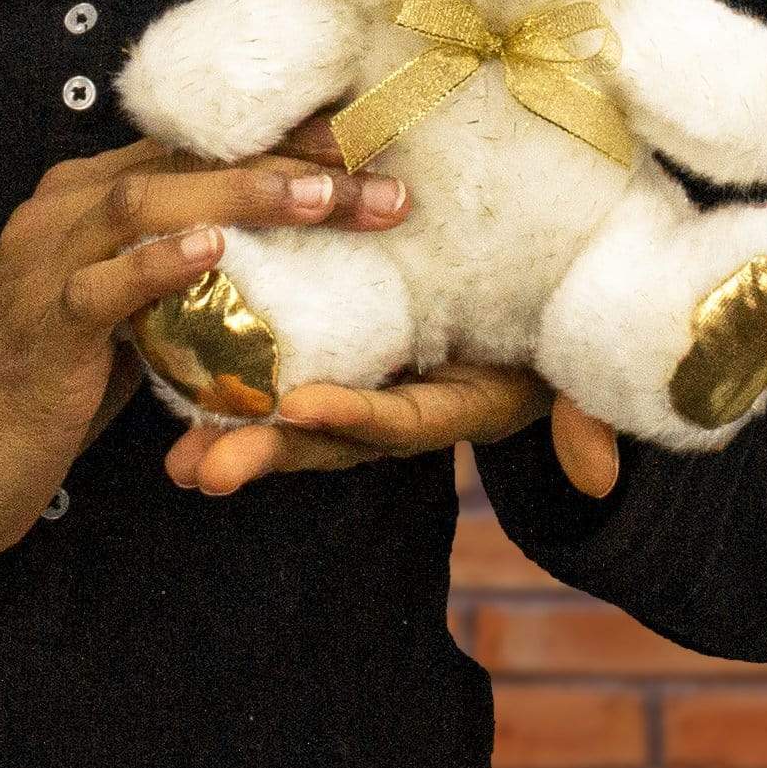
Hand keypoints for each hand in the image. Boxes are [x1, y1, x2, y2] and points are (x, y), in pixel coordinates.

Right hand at [0, 125, 416, 613]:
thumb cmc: (33, 395)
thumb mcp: (114, 323)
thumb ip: (167, 282)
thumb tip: (253, 266)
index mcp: (80, 199)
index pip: (192, 147)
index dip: (281, 139)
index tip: (365, 142)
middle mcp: (59, 212)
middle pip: (184, 160)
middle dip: (289, 162)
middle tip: (382, 180)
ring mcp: (43, 265)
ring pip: (149, 201)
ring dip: (247, 196)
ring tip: (326, 198)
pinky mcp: (38, 329)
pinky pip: (102, 285)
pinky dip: (160, 263)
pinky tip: (216, 252)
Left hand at [155, 110, 624, 503]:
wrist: (529, 290)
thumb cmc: (551, 315)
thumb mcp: (576, 361)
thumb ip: (584, 412)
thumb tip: (600, 477)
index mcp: (454, 404)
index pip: (399, 418)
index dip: (355, 416)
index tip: (306, 407)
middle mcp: (398, 408)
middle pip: (326, 437)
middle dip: (266, 452)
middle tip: (203, 471)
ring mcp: (359, 388)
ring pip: (288, 419)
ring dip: (229, 438)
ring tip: (174, 464)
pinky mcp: (328, 355)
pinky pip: (274, 374)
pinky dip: (225, 387)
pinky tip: (166, 384)